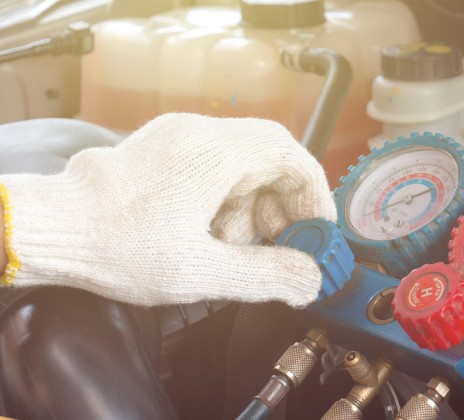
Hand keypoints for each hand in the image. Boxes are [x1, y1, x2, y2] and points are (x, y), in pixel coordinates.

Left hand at [0, 113, 335, 306]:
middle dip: (282, 209)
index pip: (291, 155)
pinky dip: (227, 203)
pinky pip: (215, 170)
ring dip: (253, 209)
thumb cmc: (114, 245)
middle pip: (269, 160)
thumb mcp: (200, 272)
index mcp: (213, 152)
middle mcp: (198, 134)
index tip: (317, 233)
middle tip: (284, 249)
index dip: (314, 196)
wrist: (49, 230)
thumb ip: (266, 275)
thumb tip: (310, 278)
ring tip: (235, 250)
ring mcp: (178, 139)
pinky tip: (210, 237)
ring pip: (242, 167)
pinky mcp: (162, 152)